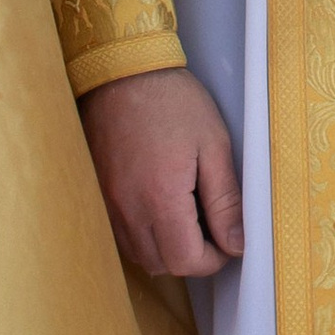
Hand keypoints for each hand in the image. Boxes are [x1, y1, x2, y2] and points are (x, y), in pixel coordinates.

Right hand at [81, 67, 243, 277]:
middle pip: (161, 264)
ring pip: (139, 254)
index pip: (185, 261)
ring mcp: (108, 203)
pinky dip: (143, 234)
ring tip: (185, 212)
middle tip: (209, 224)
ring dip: (165, 247)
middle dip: (191, 255)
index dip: (212, 259)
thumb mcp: (213, 144)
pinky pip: (120, 235)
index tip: (226, 238)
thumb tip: (237, 244)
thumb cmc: (172, 101)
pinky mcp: (97, 193)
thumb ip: (225, 201)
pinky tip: (158, 205)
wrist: (123, 70)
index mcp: (160, 197)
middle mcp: (128, 208)